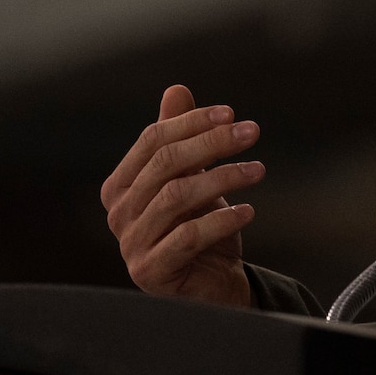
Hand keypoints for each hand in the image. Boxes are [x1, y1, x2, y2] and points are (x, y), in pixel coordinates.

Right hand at [101, 84, 264, 307]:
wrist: (214, 284)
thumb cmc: (200, 227)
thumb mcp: (195, 179)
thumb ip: (181, 138)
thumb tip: (177, 90)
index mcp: (121, 186)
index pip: (152, 141)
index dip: (191, 123)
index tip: (231, 114)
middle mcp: (118, 213)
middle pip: (165, 164)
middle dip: (212, 143)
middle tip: (251, 132)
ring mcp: (131, 244)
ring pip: (176, 197)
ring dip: (223, 177)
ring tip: (257, 170)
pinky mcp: (152, 271)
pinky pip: (187, 237)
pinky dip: (221, 219)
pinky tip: (249, 210)